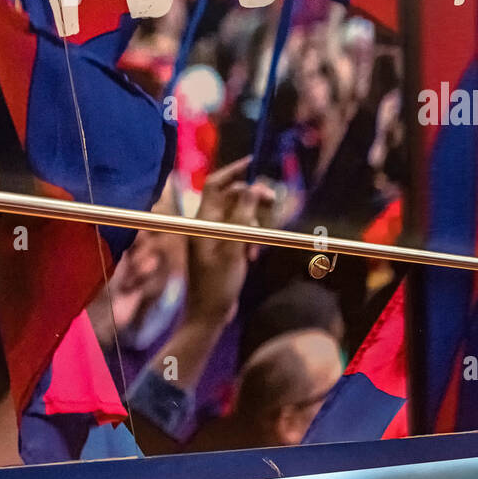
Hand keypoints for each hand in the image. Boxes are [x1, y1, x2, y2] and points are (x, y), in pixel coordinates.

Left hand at [187, 156, 273, 323]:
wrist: (208, 315)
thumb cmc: (218, 284)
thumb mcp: (234, 247)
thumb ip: (243, 215)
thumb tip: (254, 187)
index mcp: (204, 220)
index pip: (217, 184)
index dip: (234, 170)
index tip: (255, 163)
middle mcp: (208, 224)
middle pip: (233, 198)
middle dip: (253, 200)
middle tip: (273, 203)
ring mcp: (215, 237)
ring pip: (241, 216)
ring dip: (255, 224)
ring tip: (258, 245)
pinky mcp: (223, 249)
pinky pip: (242, 233)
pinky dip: (251, 238)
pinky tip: (254, 255)